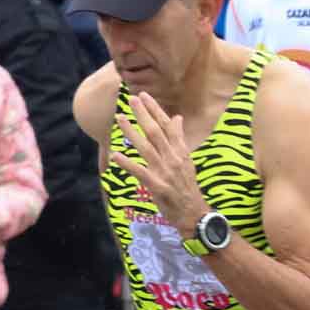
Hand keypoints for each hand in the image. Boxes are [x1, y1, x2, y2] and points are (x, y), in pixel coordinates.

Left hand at [110, 92, 210, 227]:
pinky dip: (127, 163)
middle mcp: (173, 158)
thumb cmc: (187, 186)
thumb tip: (177, 118)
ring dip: (132, 132)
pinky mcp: (157, 185)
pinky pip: (140, 171)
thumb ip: (179, 138)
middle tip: (131, 99)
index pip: (167, 125)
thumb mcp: (187, 160)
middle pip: (156, 132)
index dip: (155, 110)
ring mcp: (165, 171)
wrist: (193, 213)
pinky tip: (116, 155)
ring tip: (120, 118)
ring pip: (146, 147)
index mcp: (181, 151)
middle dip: (143, 114)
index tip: (144, 96)